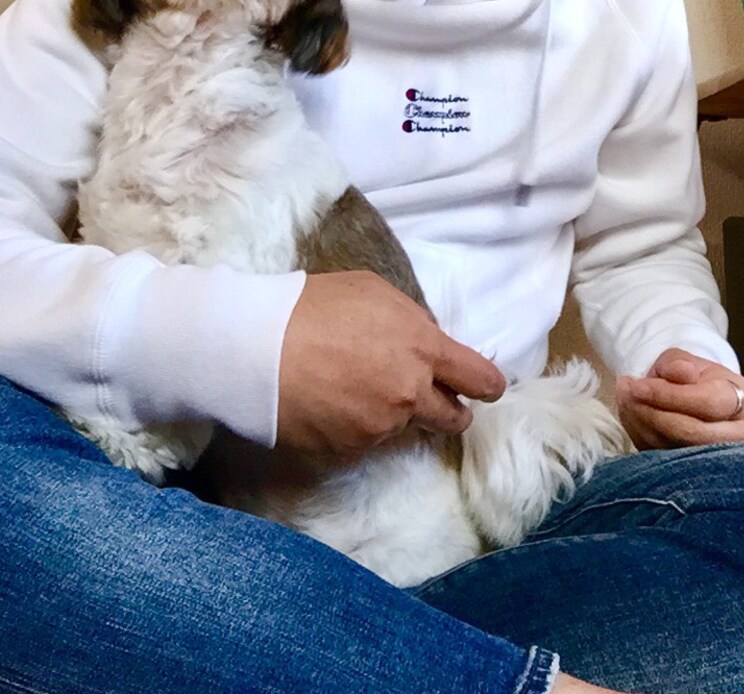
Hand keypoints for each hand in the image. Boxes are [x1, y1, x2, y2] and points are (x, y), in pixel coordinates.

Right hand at [276, 271, 505, 457]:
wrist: (256, 349)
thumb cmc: (314, 307)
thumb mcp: (374, 291)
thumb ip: (412, 320)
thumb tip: (426, 340)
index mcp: (423, 349)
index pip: (480, 379)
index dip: (488, 385)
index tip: (486, 388)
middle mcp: (410, 396)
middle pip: (454, 419)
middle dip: (450, 410)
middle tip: (432, 400)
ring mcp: (380, 428)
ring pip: (404, 428)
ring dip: (394, 414)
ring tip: (357, 389)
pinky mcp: (349, 451)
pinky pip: (367, 441)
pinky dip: (358, 427)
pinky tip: (333, 404)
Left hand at [614, 348, 743, 449]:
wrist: (692, 397)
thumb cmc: (691, 377)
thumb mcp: (685, 360)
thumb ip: (679, 363)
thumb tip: (680, 372)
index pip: (708, 402)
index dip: (668, 395)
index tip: (637, 385)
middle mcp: (741, 435)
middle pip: (694, 433)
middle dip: (652, 413)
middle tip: (626, 393)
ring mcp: (722, 461)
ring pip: (678, 451)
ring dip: (642, 425)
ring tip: (625, 399)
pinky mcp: (697, 474)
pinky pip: (664, 462)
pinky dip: (641, 438)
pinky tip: (631, 417)